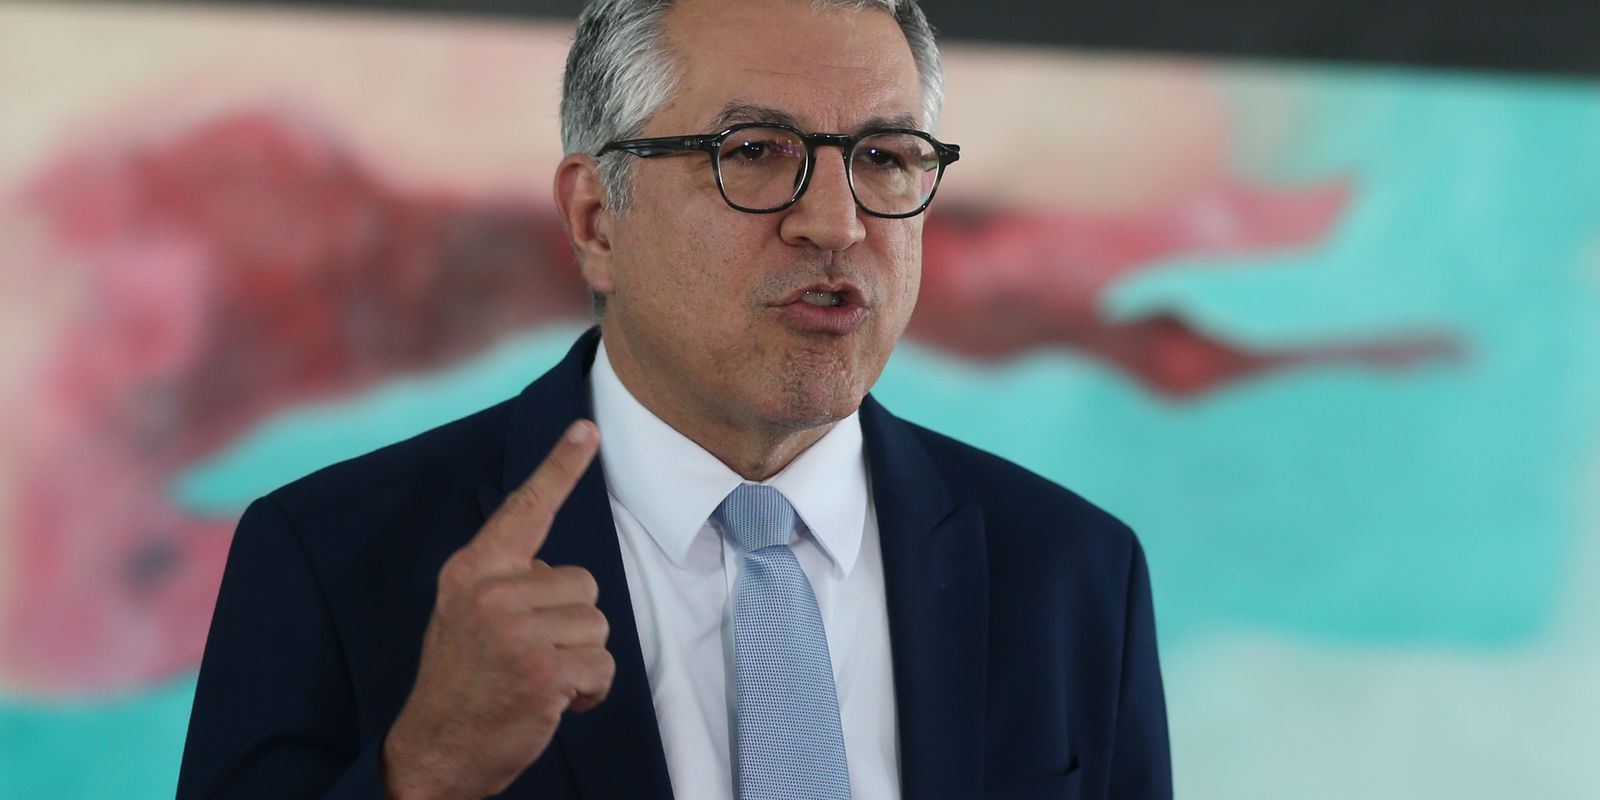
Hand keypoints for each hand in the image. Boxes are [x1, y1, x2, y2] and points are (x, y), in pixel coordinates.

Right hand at [382, 420, 611, 799]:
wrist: (433, 751)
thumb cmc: (463, 682)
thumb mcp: (468, 615)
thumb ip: (506, 583)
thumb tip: (558, 572)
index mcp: (472, 570)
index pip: (525, 509)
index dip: (560, 467)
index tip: (587, 429)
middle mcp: (491, 591)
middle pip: (584, 583)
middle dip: (572, 624)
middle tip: (529, 656)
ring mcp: (514, 630)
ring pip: (598, 625)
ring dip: (581, 660)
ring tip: (537, 679)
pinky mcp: (540, 670)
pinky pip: (602, 667)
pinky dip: (589, 692)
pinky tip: (551, 703)